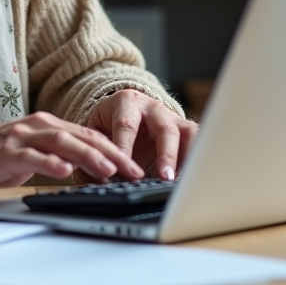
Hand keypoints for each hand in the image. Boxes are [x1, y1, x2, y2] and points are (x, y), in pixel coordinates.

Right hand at [0, 111, 143, 198]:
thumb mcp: (28, 154)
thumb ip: (53, 155)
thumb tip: (83, 168)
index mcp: (44, 125)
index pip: (87, 135)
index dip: (113, 150)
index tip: (134, 166)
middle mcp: (35, 126)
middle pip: (82, 136)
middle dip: (112, 154)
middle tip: (134, 170)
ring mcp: (21, 137)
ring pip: (63, 142)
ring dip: (88, 156)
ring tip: (110, 170)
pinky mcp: (6, 152)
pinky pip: (33, 156)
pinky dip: (51, 163)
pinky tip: (66, 171)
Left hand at [79, 89, 197, 182]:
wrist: (125, 106)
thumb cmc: (109, 122)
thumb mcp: (96, 130)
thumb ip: (93, 151)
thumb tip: (87, 178)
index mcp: (126, 103)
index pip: (126, 125)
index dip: (125, 147)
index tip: (124, 168)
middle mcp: (153, 108)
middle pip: (163, 128)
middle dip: (165, 153)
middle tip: (163, 176)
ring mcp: (173, 118)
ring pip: (187, 133)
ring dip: (187, 158)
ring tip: (182, 182)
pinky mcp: (186, 130)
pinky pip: (198, 142)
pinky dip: (197, 160)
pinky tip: (192, 180)